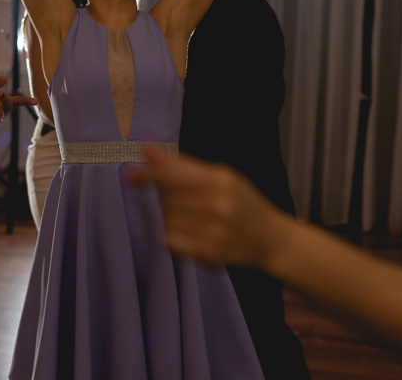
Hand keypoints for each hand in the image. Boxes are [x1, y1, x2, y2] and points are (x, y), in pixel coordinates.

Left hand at [129, 151, 283, 268]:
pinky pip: (172, 240)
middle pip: (167, 197)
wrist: (271, 238)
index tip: (130, 175)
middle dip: (162, 196)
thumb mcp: (220, 175)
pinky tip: (182, 230)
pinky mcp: (210, 252)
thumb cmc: (242, 202)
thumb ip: (183, 164)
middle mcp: (217, 204)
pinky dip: (171, 235)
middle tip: (170, 196)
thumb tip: (148, 148)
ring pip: (168, 219)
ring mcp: (214, 230)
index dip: (148, 174)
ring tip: (185, 215)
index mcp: (219, 179)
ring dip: (167, 216)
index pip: (173, 174)